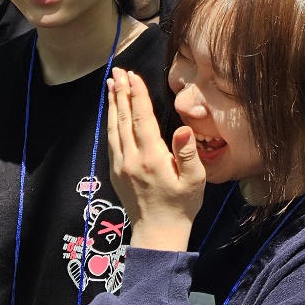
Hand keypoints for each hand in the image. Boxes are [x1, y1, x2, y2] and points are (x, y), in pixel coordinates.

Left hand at [106, 68, 203, 250]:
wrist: (158, 233)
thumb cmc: (181, 205)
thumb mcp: (194, 180)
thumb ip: (187, 154)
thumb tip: (184, 129)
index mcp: (151, 157)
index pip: (142, 118)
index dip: (137, 94)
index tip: (133, 75)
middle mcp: (131, 158)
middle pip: (124, 118)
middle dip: (121, 92)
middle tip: (117, 71)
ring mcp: (120, 165)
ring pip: (114, 128)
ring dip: (112, 105)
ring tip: (110, 85)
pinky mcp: (116, 172)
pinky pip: (111, 141)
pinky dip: (111, 122)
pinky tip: (112, 113)